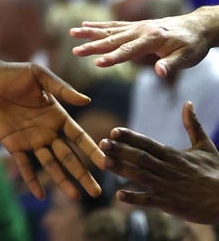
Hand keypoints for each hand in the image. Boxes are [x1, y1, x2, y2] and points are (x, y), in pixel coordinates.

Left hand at [0, 62, 103, 199]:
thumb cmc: (11, 74)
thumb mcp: (38, 75)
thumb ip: (61, 88)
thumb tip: (87, 101)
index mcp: (57, 116)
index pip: (79, 137)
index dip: (92, 150)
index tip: (107, 163)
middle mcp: (47, 132)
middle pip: (69, 157)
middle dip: (83, 174)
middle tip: (97, 192)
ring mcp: (31, 140)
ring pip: (50, 165)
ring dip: (62, 181)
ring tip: (75, 197)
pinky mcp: (13, 144)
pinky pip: (24, 165)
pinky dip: (31, 180)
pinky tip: (39, 195)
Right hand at [70, 10, 215, 77]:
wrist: (198, 26)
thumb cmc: (193, 44)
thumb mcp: (188, 57)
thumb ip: (171, 64)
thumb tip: (159, 73)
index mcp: (152, 38)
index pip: (129, 51)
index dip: (113, 58)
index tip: (96, 63)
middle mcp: (141, 30)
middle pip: (113, 39)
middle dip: (93, 45)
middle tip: (75, 51)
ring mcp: (136, 26)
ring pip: (109, 29)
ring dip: (90, 32)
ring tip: (72, 33)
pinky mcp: (135, 25)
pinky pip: (114, 25)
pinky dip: (99, 25)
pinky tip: (86, 25)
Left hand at [99, 102, 218, 224]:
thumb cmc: (217, 172)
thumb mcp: (205, 146)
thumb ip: (193, 125)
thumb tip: (188, 103)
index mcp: (174, 155)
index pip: (148, 143)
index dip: (131, 137)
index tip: (113, 131)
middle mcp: (168, 169)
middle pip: (141, 158)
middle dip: (120, 150)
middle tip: (101, 144)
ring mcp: (169, 187)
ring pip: (141, 177)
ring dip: (122, 170)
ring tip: (103, 163)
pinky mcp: (172, 204)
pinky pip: (150, 200)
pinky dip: (135, 198)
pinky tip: (119, 195)